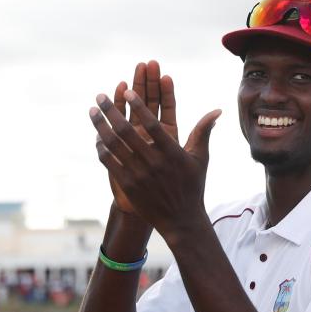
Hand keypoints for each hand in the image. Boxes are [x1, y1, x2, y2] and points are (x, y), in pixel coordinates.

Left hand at [90, 64, 220, 237]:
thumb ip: (203, 132)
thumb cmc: (193, 186)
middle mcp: (154, 162)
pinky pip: (109, 161)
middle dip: (111, 111)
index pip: (152, 124)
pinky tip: (97, 137)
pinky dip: (101, 147)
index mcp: (172, 153)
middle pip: (127, 131)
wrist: (181, 220)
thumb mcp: (201, 159)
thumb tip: (217, 111)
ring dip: (100, 126)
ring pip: (114, 145)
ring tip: (93, 112)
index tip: (127, 91)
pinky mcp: (128, 185)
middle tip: (100, 97)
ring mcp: (139, 174)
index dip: (138, 106)